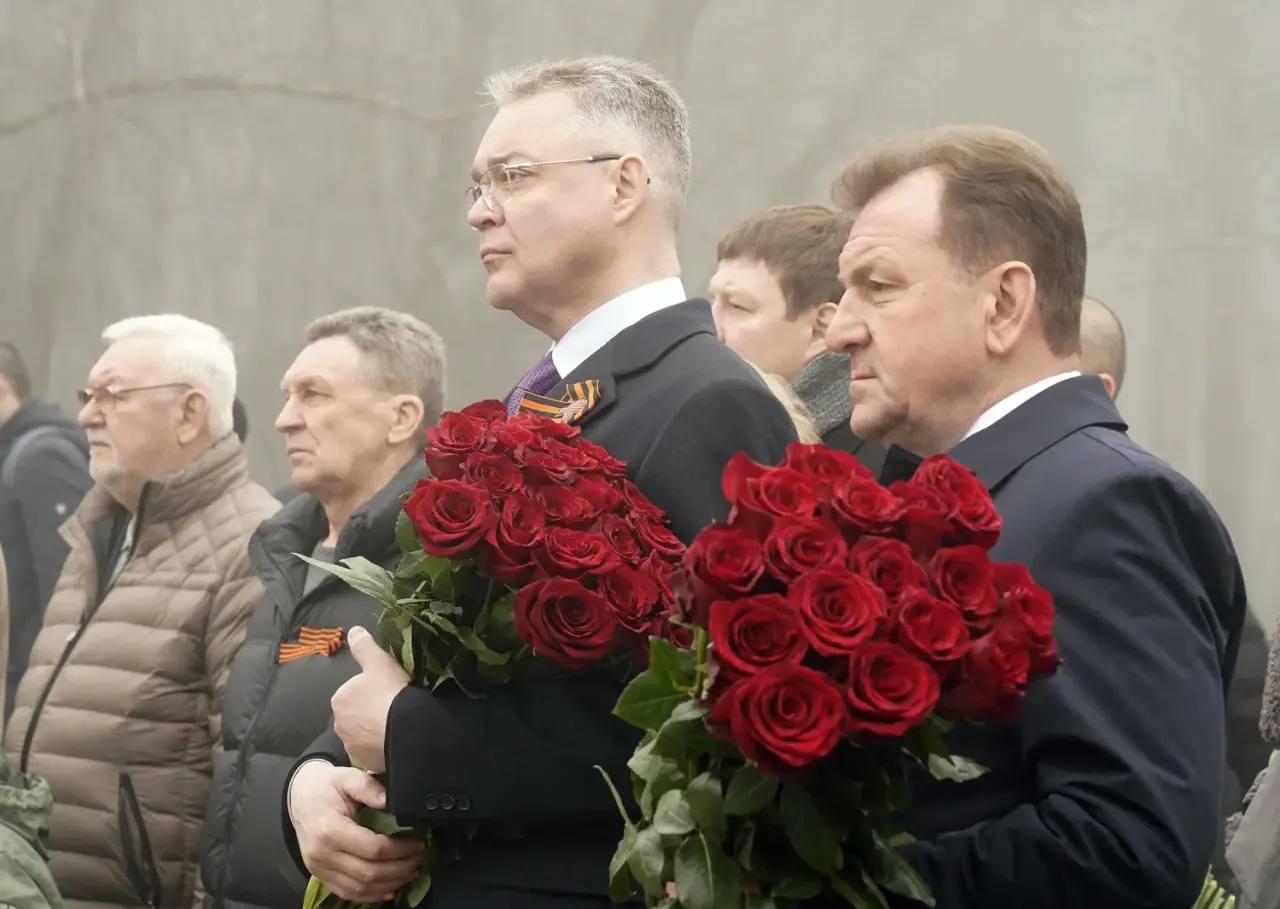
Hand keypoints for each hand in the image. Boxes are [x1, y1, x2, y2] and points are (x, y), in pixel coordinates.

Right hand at [289, 761, 421, 901]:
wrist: (300, 796)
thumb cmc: (326, 787)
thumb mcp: (347, 777)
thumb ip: (368, 787)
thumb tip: (391, 799)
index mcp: (330, 830)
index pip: (373, 849)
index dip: (400, 850)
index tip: (418, 843)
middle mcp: (322, 854)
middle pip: (369, 873)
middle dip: (399, 869)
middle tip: (418, 859)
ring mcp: (319, 868)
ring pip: (360, 888)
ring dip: (389, 884)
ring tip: (409, 872)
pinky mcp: (320, 875)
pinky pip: (347, 892)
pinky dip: (371, 895)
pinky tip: (390, 889)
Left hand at [332, 626, 408, 771]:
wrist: (404, 729)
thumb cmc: (390, 693)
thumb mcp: (379, 662)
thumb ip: (364, 646)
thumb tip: (354, 631)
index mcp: (340, 699)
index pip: (352, 693)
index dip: (370, 691)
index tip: (386, 691)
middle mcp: (339, 724)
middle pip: (356, 715)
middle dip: (369, 713)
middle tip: (392, 708)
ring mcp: (351, 746)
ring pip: (363, 735)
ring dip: (374, 731)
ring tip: (396, 725)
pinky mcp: (365, 762)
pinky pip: (372, 752)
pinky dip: (380, 747)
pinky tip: (395, 740)